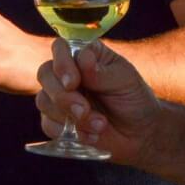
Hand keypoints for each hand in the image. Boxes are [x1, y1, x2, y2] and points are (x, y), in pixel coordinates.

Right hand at [34, 39, 164, 164]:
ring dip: (70, 116)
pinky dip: (69, 132)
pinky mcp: (57, 121)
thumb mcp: (125, 81)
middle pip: (45, 74)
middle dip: (62, 96)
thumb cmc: (134, 99)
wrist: (140, 134)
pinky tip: (92, 136)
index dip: (61, 63)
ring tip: (100, 124)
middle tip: (84, 110)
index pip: (60, 48)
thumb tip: (83, 57)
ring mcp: (59, 97)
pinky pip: (48, 125)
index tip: (73, 82)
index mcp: (84, 56)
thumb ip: (102, 72)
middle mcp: (67, 73)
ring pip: (44, 101)